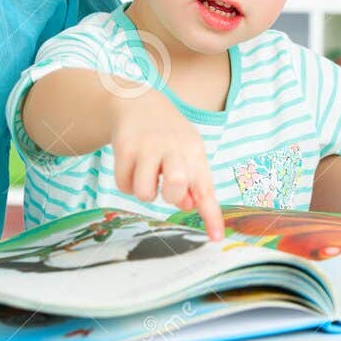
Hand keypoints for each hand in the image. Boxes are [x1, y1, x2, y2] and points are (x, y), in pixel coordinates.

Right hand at [109, 94, 224, 240]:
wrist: (137, 102)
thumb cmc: (168, 137)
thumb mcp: (186, 154)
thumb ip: (192, 182)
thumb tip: (188, 206)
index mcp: (194, 150)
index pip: (205, 188)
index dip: (211, 215)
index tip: (216, 238)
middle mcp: (173, 147)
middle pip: (175, 186)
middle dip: (171, 195)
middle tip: (165, 183)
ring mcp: (147, 146)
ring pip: (144, 193)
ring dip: (145, 191)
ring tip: (147, 174)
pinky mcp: (124, 147)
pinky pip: (124, 185)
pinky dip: (127, 183)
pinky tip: (132, 166)